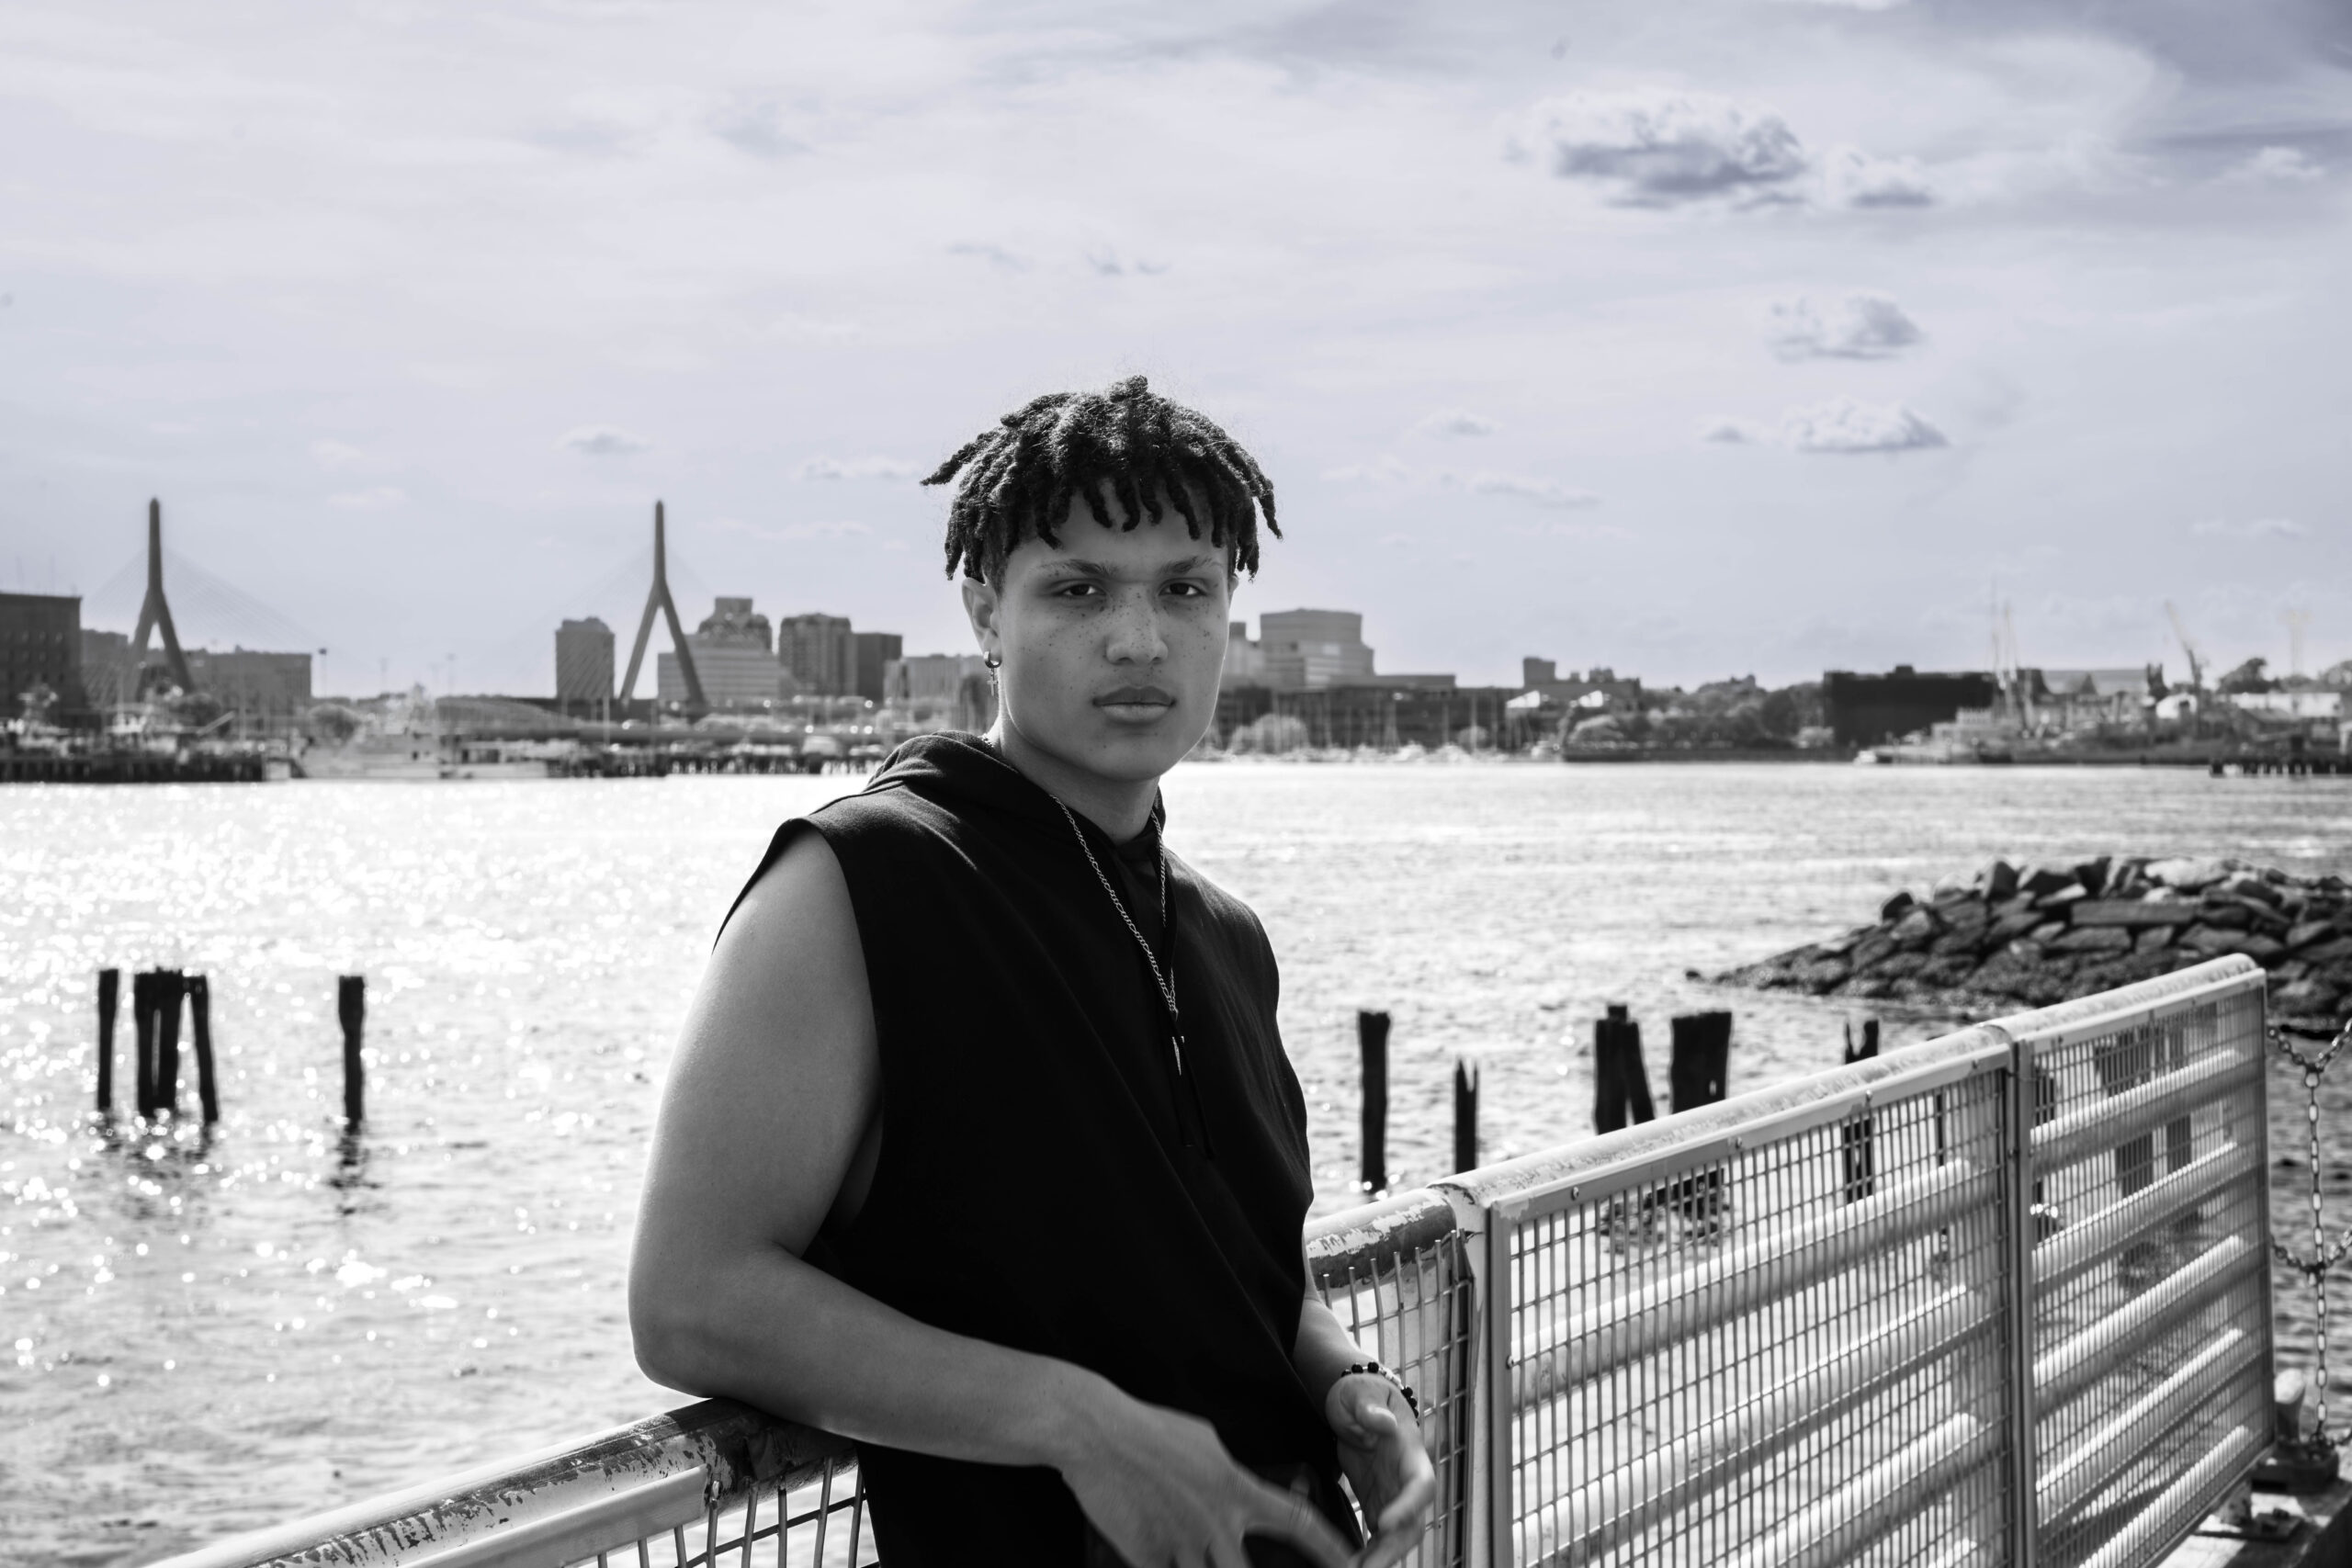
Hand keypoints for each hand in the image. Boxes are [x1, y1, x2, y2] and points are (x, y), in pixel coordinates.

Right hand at [1060, 1389, 1354, 1567]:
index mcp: (1237, 1489)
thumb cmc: (1153, 1430)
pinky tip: (1168, 1560)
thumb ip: (1232, 1478)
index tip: (1355, 1564)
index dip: (1332, 1550)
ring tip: (1210, 1564)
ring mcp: (1181, 1545)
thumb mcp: (1207, 1444)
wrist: (1098, 1434)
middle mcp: (1216, 1524)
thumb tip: (1244, 1495)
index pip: (1300, 1525)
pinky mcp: (1147, 1559)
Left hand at [1326, 1373, 1434, 1567]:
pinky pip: (1378, 1536)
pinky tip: (1349, 1566)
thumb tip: (1382, 1421)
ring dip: (1380, 1557)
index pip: (1421, 1484)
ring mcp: (1394, 1496)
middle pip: (1414, 1522)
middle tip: (1368, 1567)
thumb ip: (1370, 1408)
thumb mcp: (1360, 1394)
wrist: (1355, 1405)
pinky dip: (1367, 1553)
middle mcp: (1408, 1481)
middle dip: (1394, 1548)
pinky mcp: (1378, 1505)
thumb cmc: (1360, 1395)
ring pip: (1397, 1537)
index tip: (1386, 1522)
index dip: (1409, 1506)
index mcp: (1411, 1453)